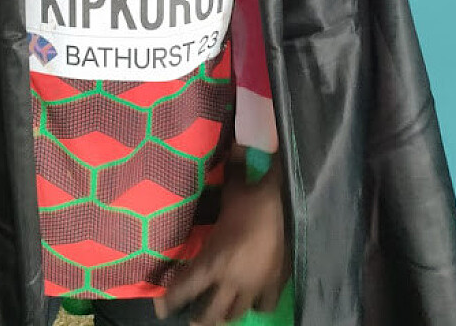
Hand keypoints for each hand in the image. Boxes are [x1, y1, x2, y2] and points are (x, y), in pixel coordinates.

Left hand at [155, 153, 288, 324]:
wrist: (294, 214)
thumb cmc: (256, 202)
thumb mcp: (233, 189)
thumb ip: (225, 174)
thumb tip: (225, 147)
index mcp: (215, 259)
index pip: (187, 286)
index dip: (172, 299)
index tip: (162, 309)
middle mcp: (232, 279)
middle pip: (213, 313)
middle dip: (201, 318)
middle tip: (191, 319)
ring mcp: (255, 286)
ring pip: (238, 312)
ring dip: (227, 314)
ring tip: (221, 313)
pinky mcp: (275, 286)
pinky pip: (264, 305)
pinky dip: (257, 305)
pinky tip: (254, 300)